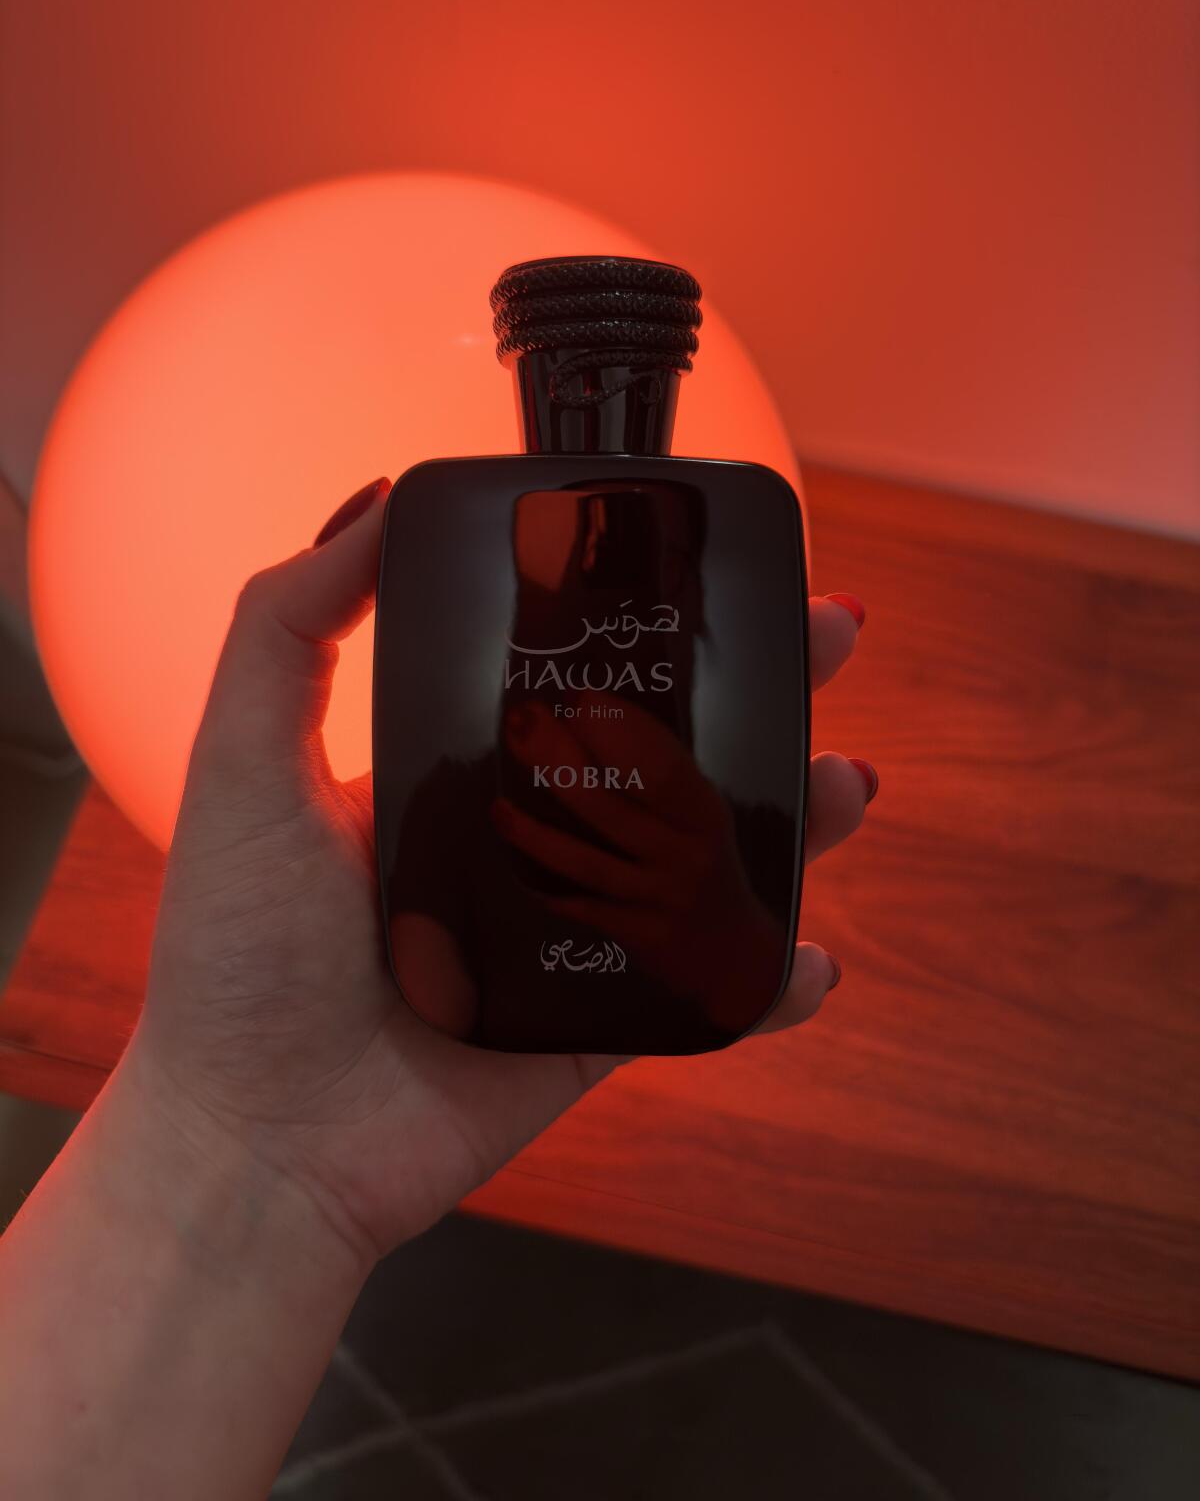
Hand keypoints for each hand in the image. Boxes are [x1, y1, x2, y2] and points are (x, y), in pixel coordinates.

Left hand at [127, 478, 875, 1269]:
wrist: (256, 1143)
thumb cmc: (235, 956)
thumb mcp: (245, 761)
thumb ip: (288, 626)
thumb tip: (370, 502)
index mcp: (455, 772)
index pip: (576, 677)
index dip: (652, 624)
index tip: (714, 570)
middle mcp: (525, 843)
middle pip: (669, 755)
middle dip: (760, 694)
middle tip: (826, 641)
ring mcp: (568, 938)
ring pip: (707, 863)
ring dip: (793, 820)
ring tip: (846, 782)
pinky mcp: (595, 1026)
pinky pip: (700, 994)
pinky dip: (765, 978)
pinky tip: (807, 954)